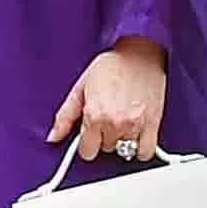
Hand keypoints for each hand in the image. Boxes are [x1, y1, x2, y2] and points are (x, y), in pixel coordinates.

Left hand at [48, 40, 168, 160]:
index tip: (89, 135)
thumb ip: (65, 116)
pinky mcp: (153, 125)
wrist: (139, 54)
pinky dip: (140, 148)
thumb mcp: (80, 88)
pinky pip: (145, 153)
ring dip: (121, 140)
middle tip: (107, 118)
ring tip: (122, 122)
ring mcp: (135, 126)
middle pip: (105, 149)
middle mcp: (114, 123)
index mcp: (94, 115)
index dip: (87, 143)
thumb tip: (53, 137)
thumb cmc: (111, 66)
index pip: (87, 151)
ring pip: (124, 151)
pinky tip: (136, 134)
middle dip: (104, 137)